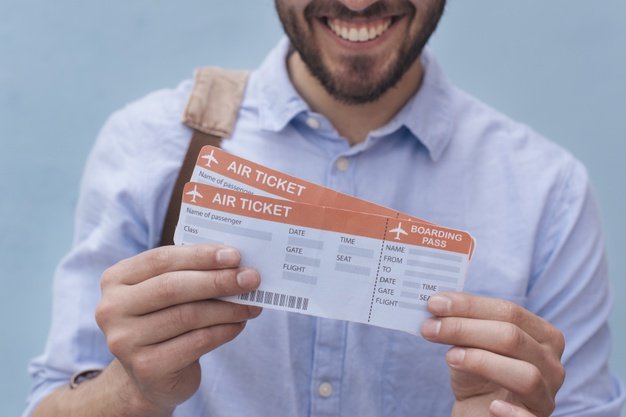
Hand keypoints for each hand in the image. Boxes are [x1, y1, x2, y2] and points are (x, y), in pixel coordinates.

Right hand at [95, 245, 261, 415]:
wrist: (150, 376)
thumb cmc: (165, 320)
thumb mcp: (168, 292)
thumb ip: (191, 274)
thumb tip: (237, 265)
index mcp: (116, 279)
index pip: (161, 259)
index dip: (200, 256)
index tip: (235, 255)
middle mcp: (112, 308)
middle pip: (173, 287)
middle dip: (217, 281)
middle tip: (251, 278)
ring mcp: (125, 340)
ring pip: (188, 316)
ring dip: (227, 309)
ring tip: (251, 305)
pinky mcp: (146, 367)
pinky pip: (196, 342)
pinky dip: (223, 331)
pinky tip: (238, 325)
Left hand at [420, 292, 564, 416]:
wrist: (478, 413)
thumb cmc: (477, 375)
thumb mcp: (468, 346)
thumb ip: (461, 326)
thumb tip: (437, 306)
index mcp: (542, 334)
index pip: (508, 311)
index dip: (470, 306)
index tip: (435, 304)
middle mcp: (551, 363)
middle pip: (512, 338)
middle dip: (465, 329)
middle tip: (429, 328)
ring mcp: (547, 395)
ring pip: (525, 374)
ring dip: (483, 362)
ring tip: (450, 357)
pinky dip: (512, 412)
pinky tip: (492, 406)